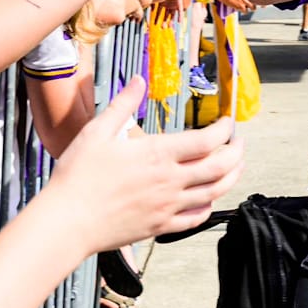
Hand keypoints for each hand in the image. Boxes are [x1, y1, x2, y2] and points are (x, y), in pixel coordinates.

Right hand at [50, 77, 243, 248]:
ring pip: (214, 192)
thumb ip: (123, 104)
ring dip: (231, 177)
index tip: (227, 122)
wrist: (67, 221)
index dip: (224, 129)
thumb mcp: (97, 131)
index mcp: (157, 154)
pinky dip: (209, 205)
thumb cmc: (78, 176)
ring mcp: (168, 206)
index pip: (206, 140)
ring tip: (236, 167)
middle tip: (239, 143)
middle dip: (237, 152)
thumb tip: (138, 80)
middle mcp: (170, 181)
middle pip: (220, 167)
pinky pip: (196, 218)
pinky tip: (209, 198)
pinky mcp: (161, 227)